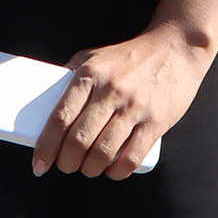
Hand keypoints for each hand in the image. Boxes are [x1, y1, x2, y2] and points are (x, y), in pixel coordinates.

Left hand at [31, 24, 210, 176]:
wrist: (178, 47)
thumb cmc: (132, 56)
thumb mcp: (95, 56)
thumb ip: (72, 76)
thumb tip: (45, 98)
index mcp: (91, 75)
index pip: (60, 118)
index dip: (46, 147)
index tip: (39, 164)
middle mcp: (111, 91)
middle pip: (78, 141)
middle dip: (67, 163)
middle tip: (66, 165)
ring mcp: (135, 108)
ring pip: (103, 153)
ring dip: (90, 169)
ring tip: (89, 168)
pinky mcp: (157, 121)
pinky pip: (132, 157)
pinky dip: (117, 171)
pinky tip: (113, 169)